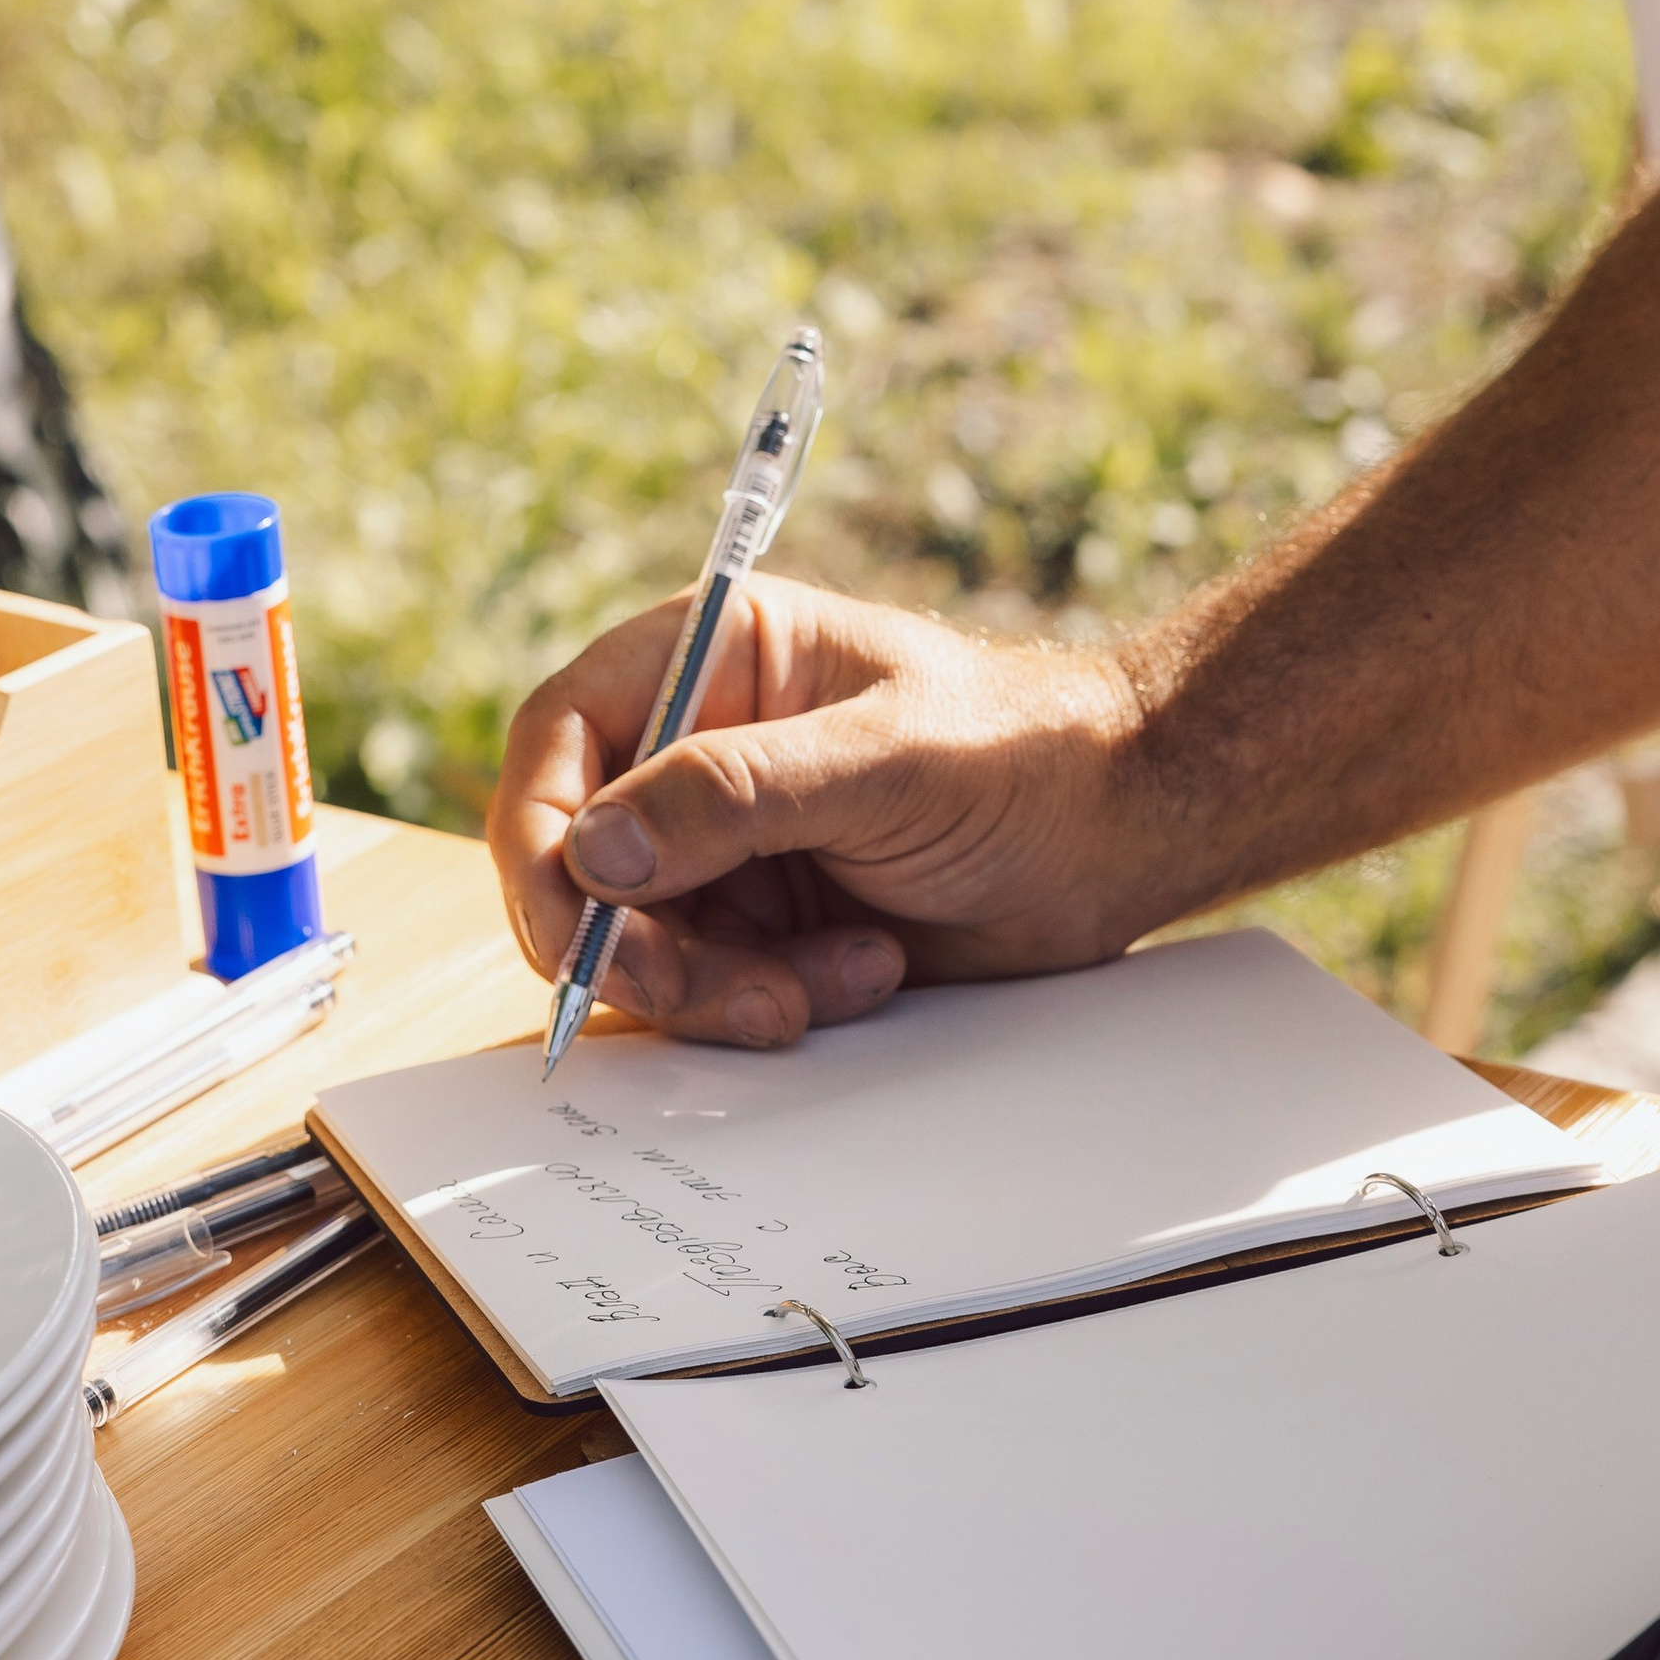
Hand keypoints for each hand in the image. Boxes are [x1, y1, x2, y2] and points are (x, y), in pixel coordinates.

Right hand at [486, 576, 1164, 1047]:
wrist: (1118, 836)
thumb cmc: (1019, 753)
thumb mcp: (881, 761)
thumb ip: (737, 795)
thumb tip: (599, 848)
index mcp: (707, 659)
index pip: (560, 740)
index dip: (541, 832)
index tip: (575, 915)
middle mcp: (693, 750)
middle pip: (580, 862)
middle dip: (633, 941)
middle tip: (700, 987)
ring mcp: (724, 845)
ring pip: (638, 943)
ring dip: (716, 986)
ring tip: (825, 980)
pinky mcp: (762, 923)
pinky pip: (708, 987)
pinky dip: (770, 1000)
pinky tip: (866, 970)